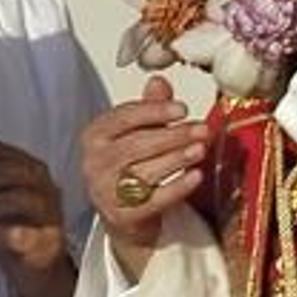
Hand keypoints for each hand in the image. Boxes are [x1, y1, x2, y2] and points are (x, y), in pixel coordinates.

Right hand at [80, 75, 210, 280]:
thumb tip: (159, 80)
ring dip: (177, 159)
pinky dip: (178, 187)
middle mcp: (94, 162)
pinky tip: (196, 176)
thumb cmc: (130, 166)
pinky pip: (154, 199)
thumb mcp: (137, 133)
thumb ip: (149, 108)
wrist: (123, 215)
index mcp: (95, 135)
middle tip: (201, 129)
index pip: (124, 117)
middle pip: (137, 144)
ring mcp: (105, 191)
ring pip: (146, 171)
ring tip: (200, 149)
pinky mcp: (122, 215)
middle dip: (174, 135)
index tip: (182, 109)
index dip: (155, 111)